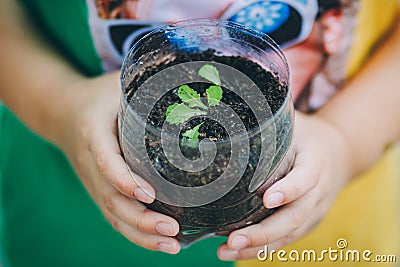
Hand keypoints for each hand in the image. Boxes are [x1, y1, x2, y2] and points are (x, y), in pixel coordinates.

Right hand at [58, 72, 180, 253]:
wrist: (63, 111)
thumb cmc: (99, 96)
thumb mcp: (118, 84)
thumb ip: (146, 85)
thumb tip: (193, 82)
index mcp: (93, 132)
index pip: (106, 161)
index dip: (124, 180)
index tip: (149, 194)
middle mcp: (90, 162)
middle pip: (111, 198)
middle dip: (141, 219)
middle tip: (173, 230)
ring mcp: (93, 181)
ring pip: (113, 214)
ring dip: (141, 234)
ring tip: (172, 245)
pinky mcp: (99, 190)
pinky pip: (114, 216)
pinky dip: (135, 233)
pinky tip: (160, 242)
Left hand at [218, 112, 350, 259]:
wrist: (338, 153)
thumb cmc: (307, 136)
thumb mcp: (294, 123)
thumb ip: (270, 120)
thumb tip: (228, 104)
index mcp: (316, 163)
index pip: (306, 178)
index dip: (289, 189)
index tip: (267, 198)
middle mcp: (318, 192)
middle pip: (295, 217)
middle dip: (263, 232)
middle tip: (232, 239)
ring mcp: (314, 211)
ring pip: (288, 235)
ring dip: (257, 247)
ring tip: (225, 251)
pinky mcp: (306, 222)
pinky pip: (286, 239)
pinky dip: (262, 248)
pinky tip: (236, 250)